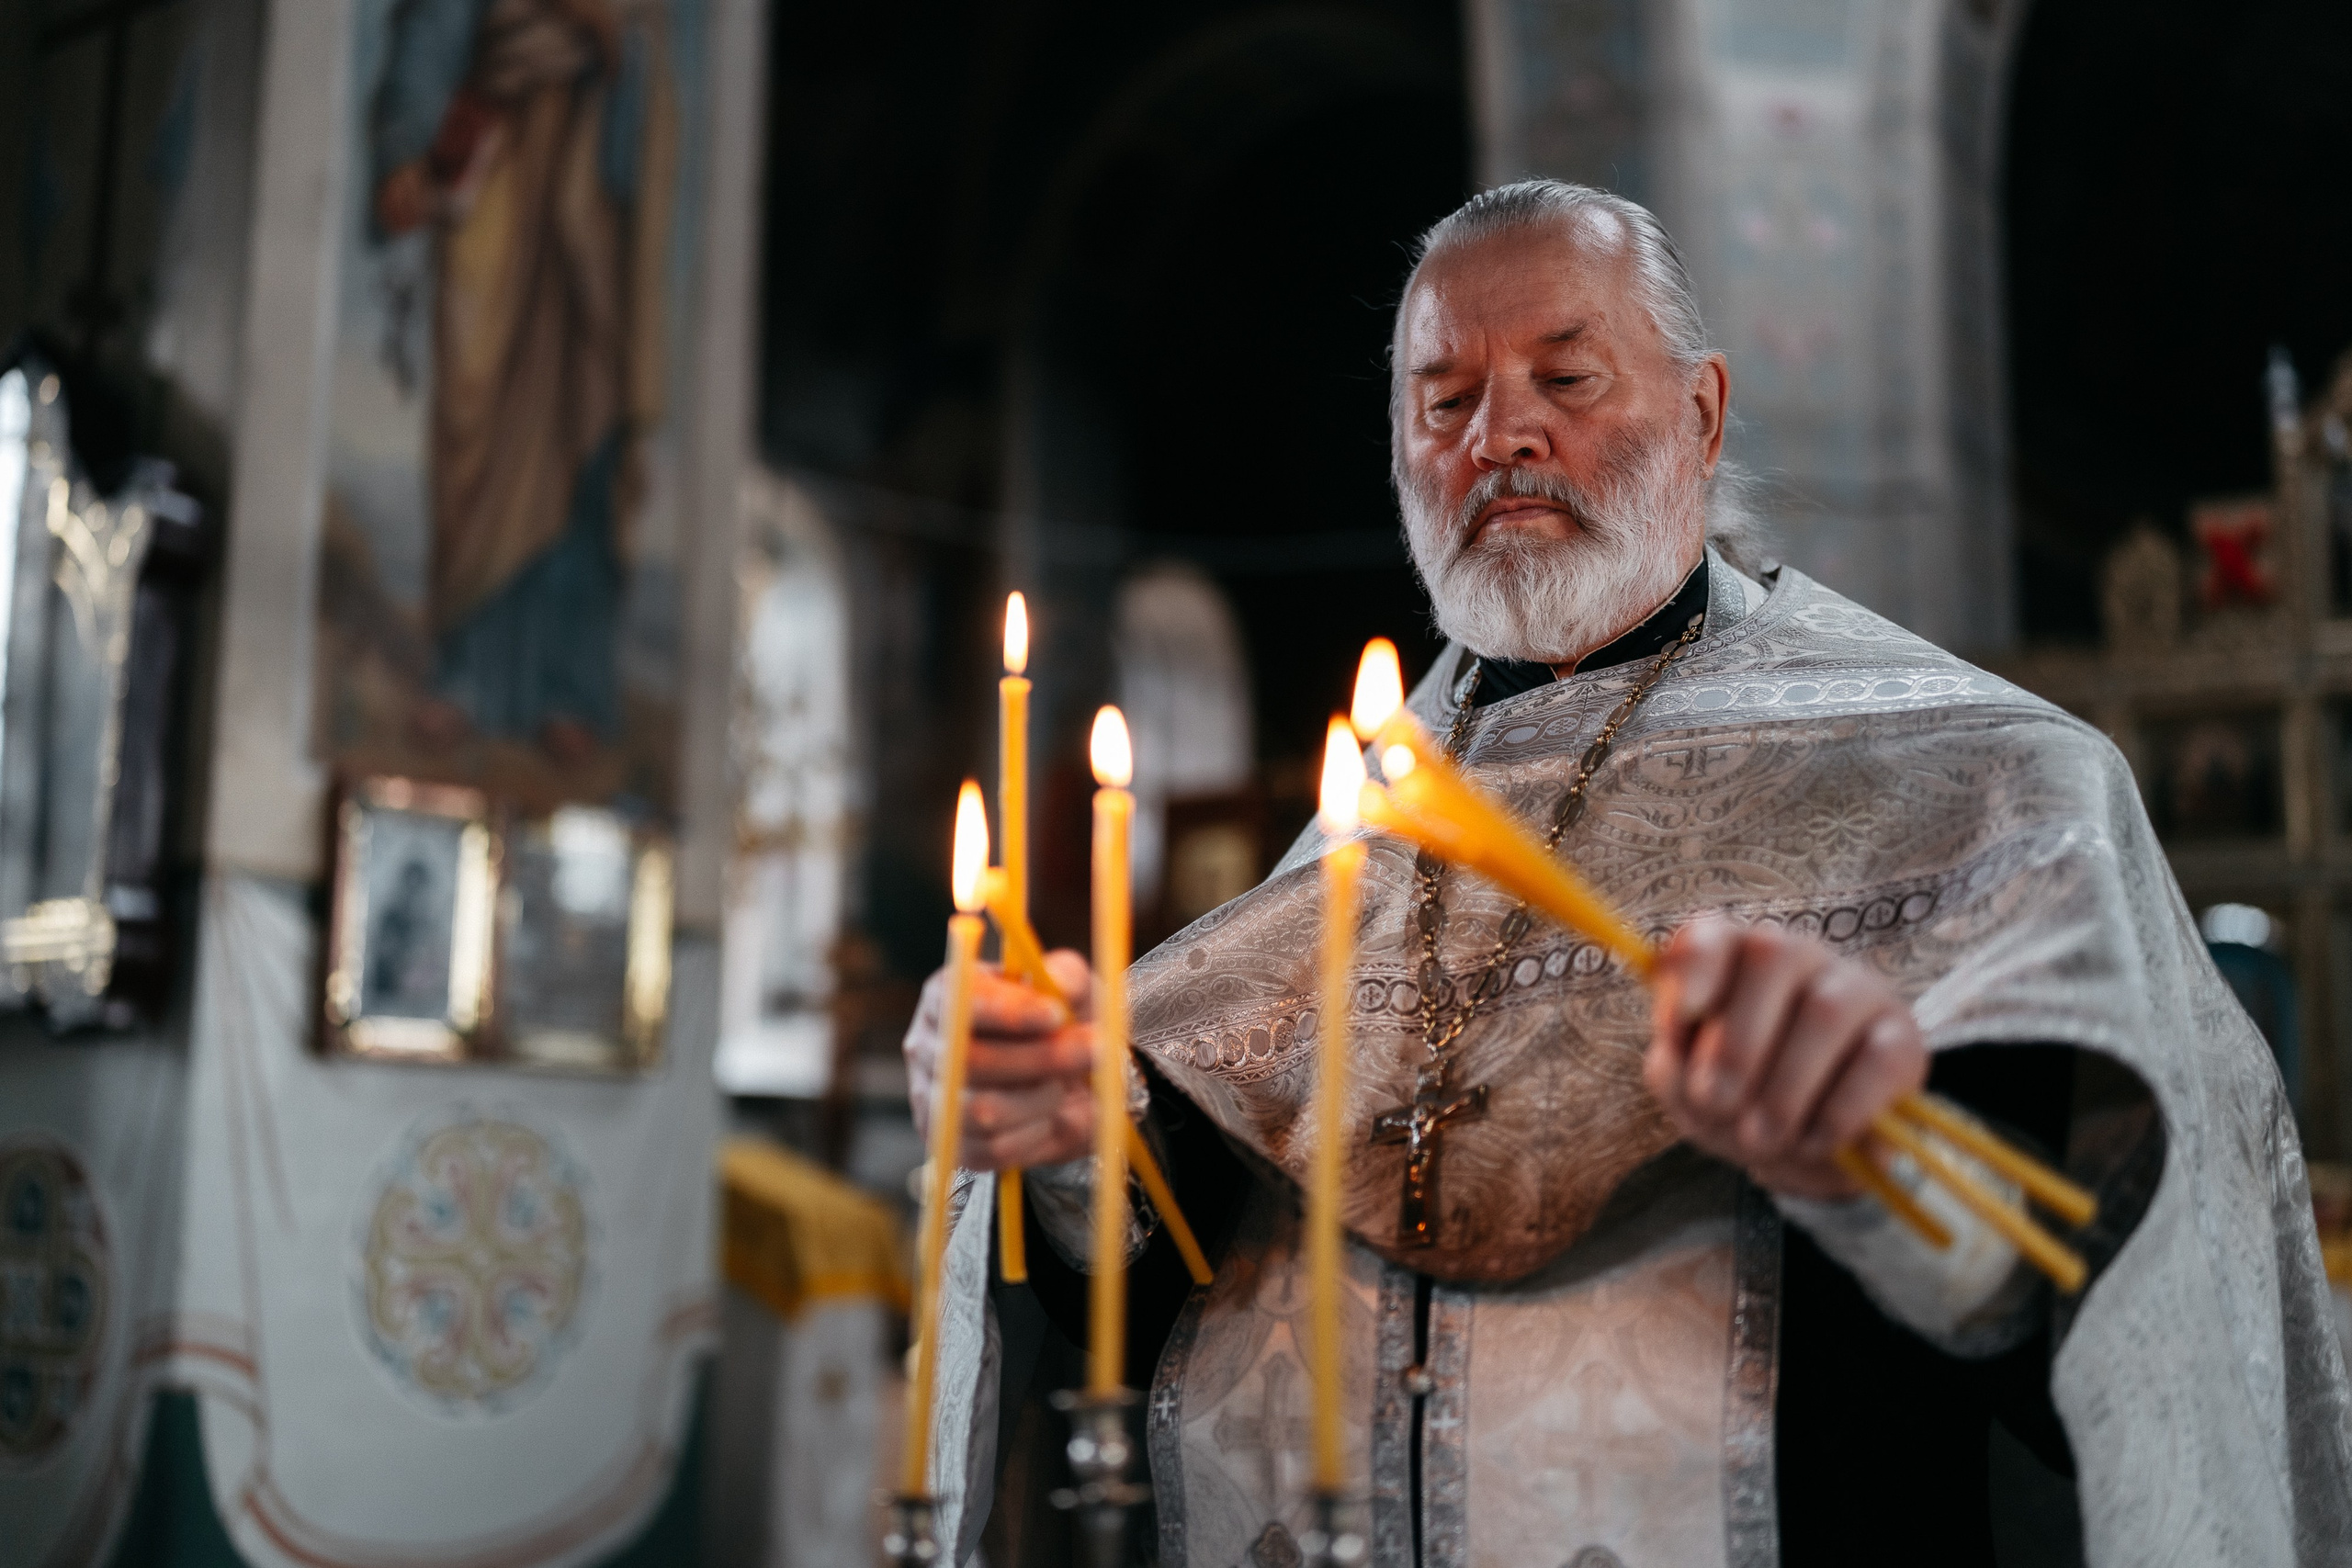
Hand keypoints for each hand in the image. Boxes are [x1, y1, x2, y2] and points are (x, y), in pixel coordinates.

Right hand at [903, 949, 1096, 1169]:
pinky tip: (1046, 1114)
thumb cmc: (1063, 1023)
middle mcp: (928, 1045)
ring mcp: (932, 1099)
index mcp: (949, 994)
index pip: (959, 1001)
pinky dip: (1034, 1132)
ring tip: (1061, 1084)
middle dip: (1040, 1058)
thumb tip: (1060, 987)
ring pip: (982, 1110)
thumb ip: (1067, 977)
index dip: (1007, 1012)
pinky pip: (992, 1149)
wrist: (1075, 1081)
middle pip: (970, 1060)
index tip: (1057, 1015)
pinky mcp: (950, 1144)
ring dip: (1040, 1098)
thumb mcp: (1073, 988)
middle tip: (1096, 1049)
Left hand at [1645, 917, 1927, 1199]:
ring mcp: (1857, 991)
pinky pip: (1876, 1062)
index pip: (1713, 935)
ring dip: (1784, 1085)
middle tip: (1717, 1105)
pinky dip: (1839, 1110)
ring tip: (1759, 1138)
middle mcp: (1797, 958)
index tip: (1687, 1013)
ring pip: (1825, 1011)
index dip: (1697, 966)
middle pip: (1771, 960)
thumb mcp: (1693, 1094)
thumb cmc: (1740, 1102)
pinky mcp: (1903, 1039)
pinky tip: (1813, 1142)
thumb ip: (1679, 1078)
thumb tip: (1695, 1080)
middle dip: (1736, 1043)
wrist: (1814, 1145)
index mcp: (1732, 961)